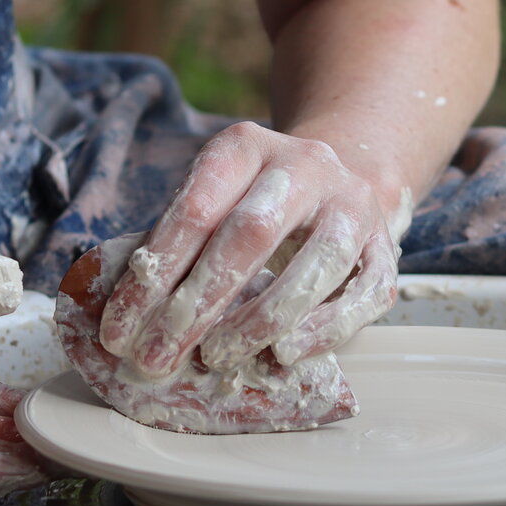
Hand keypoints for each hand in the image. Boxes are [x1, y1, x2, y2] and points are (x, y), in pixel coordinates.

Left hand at [98, 122, 406, 377]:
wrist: (343, 179)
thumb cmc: (256, 203)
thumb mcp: (214, 199)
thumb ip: (176, 243)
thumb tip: (121, 314)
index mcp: (246, 146)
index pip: (194, 207)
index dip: (153, 272)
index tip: (119, 329)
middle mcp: (305, 165)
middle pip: (250, 233)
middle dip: (197, 302)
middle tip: (156, 355)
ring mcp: (353, 205)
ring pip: (317, 261)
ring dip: (261, 318)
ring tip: (217, 358)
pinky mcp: (386, 247)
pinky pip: (364, 293)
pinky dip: (324, 329)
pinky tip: (283, 355)